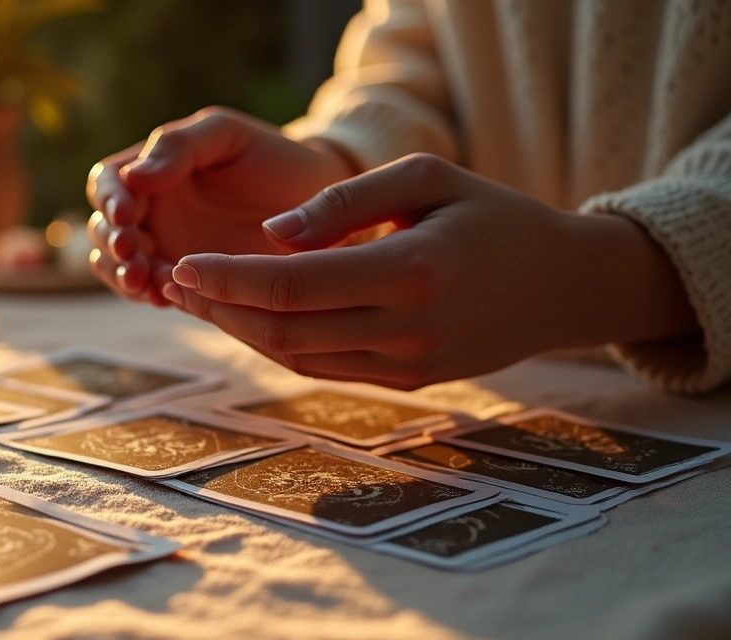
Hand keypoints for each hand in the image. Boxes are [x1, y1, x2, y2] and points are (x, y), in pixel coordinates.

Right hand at [85, 107, 355, 304]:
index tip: (126, 213)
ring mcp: (165, 251)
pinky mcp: (188, 284)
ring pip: (117, 268)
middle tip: (132, 251)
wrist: (320, 202)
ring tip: (143, 280)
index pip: (107, 182)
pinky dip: (151, 295)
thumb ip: (179, 146)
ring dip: (121, 275)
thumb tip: (133, 176)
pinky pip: (154, 293)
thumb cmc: (271, 156)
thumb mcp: (226, 134)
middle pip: (103, 230)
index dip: (109, 199)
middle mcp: (150, 213)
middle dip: (110, 244)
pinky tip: (165, 295)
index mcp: (151, 170)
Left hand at [161, 154, 697, 389]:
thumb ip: (346, 200)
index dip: (229, 279)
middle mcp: (407, 329)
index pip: (293, 286)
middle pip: (285, 330)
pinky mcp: (408, 380)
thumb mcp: (427, 177)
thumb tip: (271, 233)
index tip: (184, 264)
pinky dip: (279, 346)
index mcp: (410, 272)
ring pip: (298, 358)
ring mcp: (409, 363)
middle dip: (221, 308)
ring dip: (241, 332)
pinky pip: (325, 368)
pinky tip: (251, 318)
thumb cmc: (492, 215)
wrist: (563, 284)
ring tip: (201, 300)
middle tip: (175, 281)